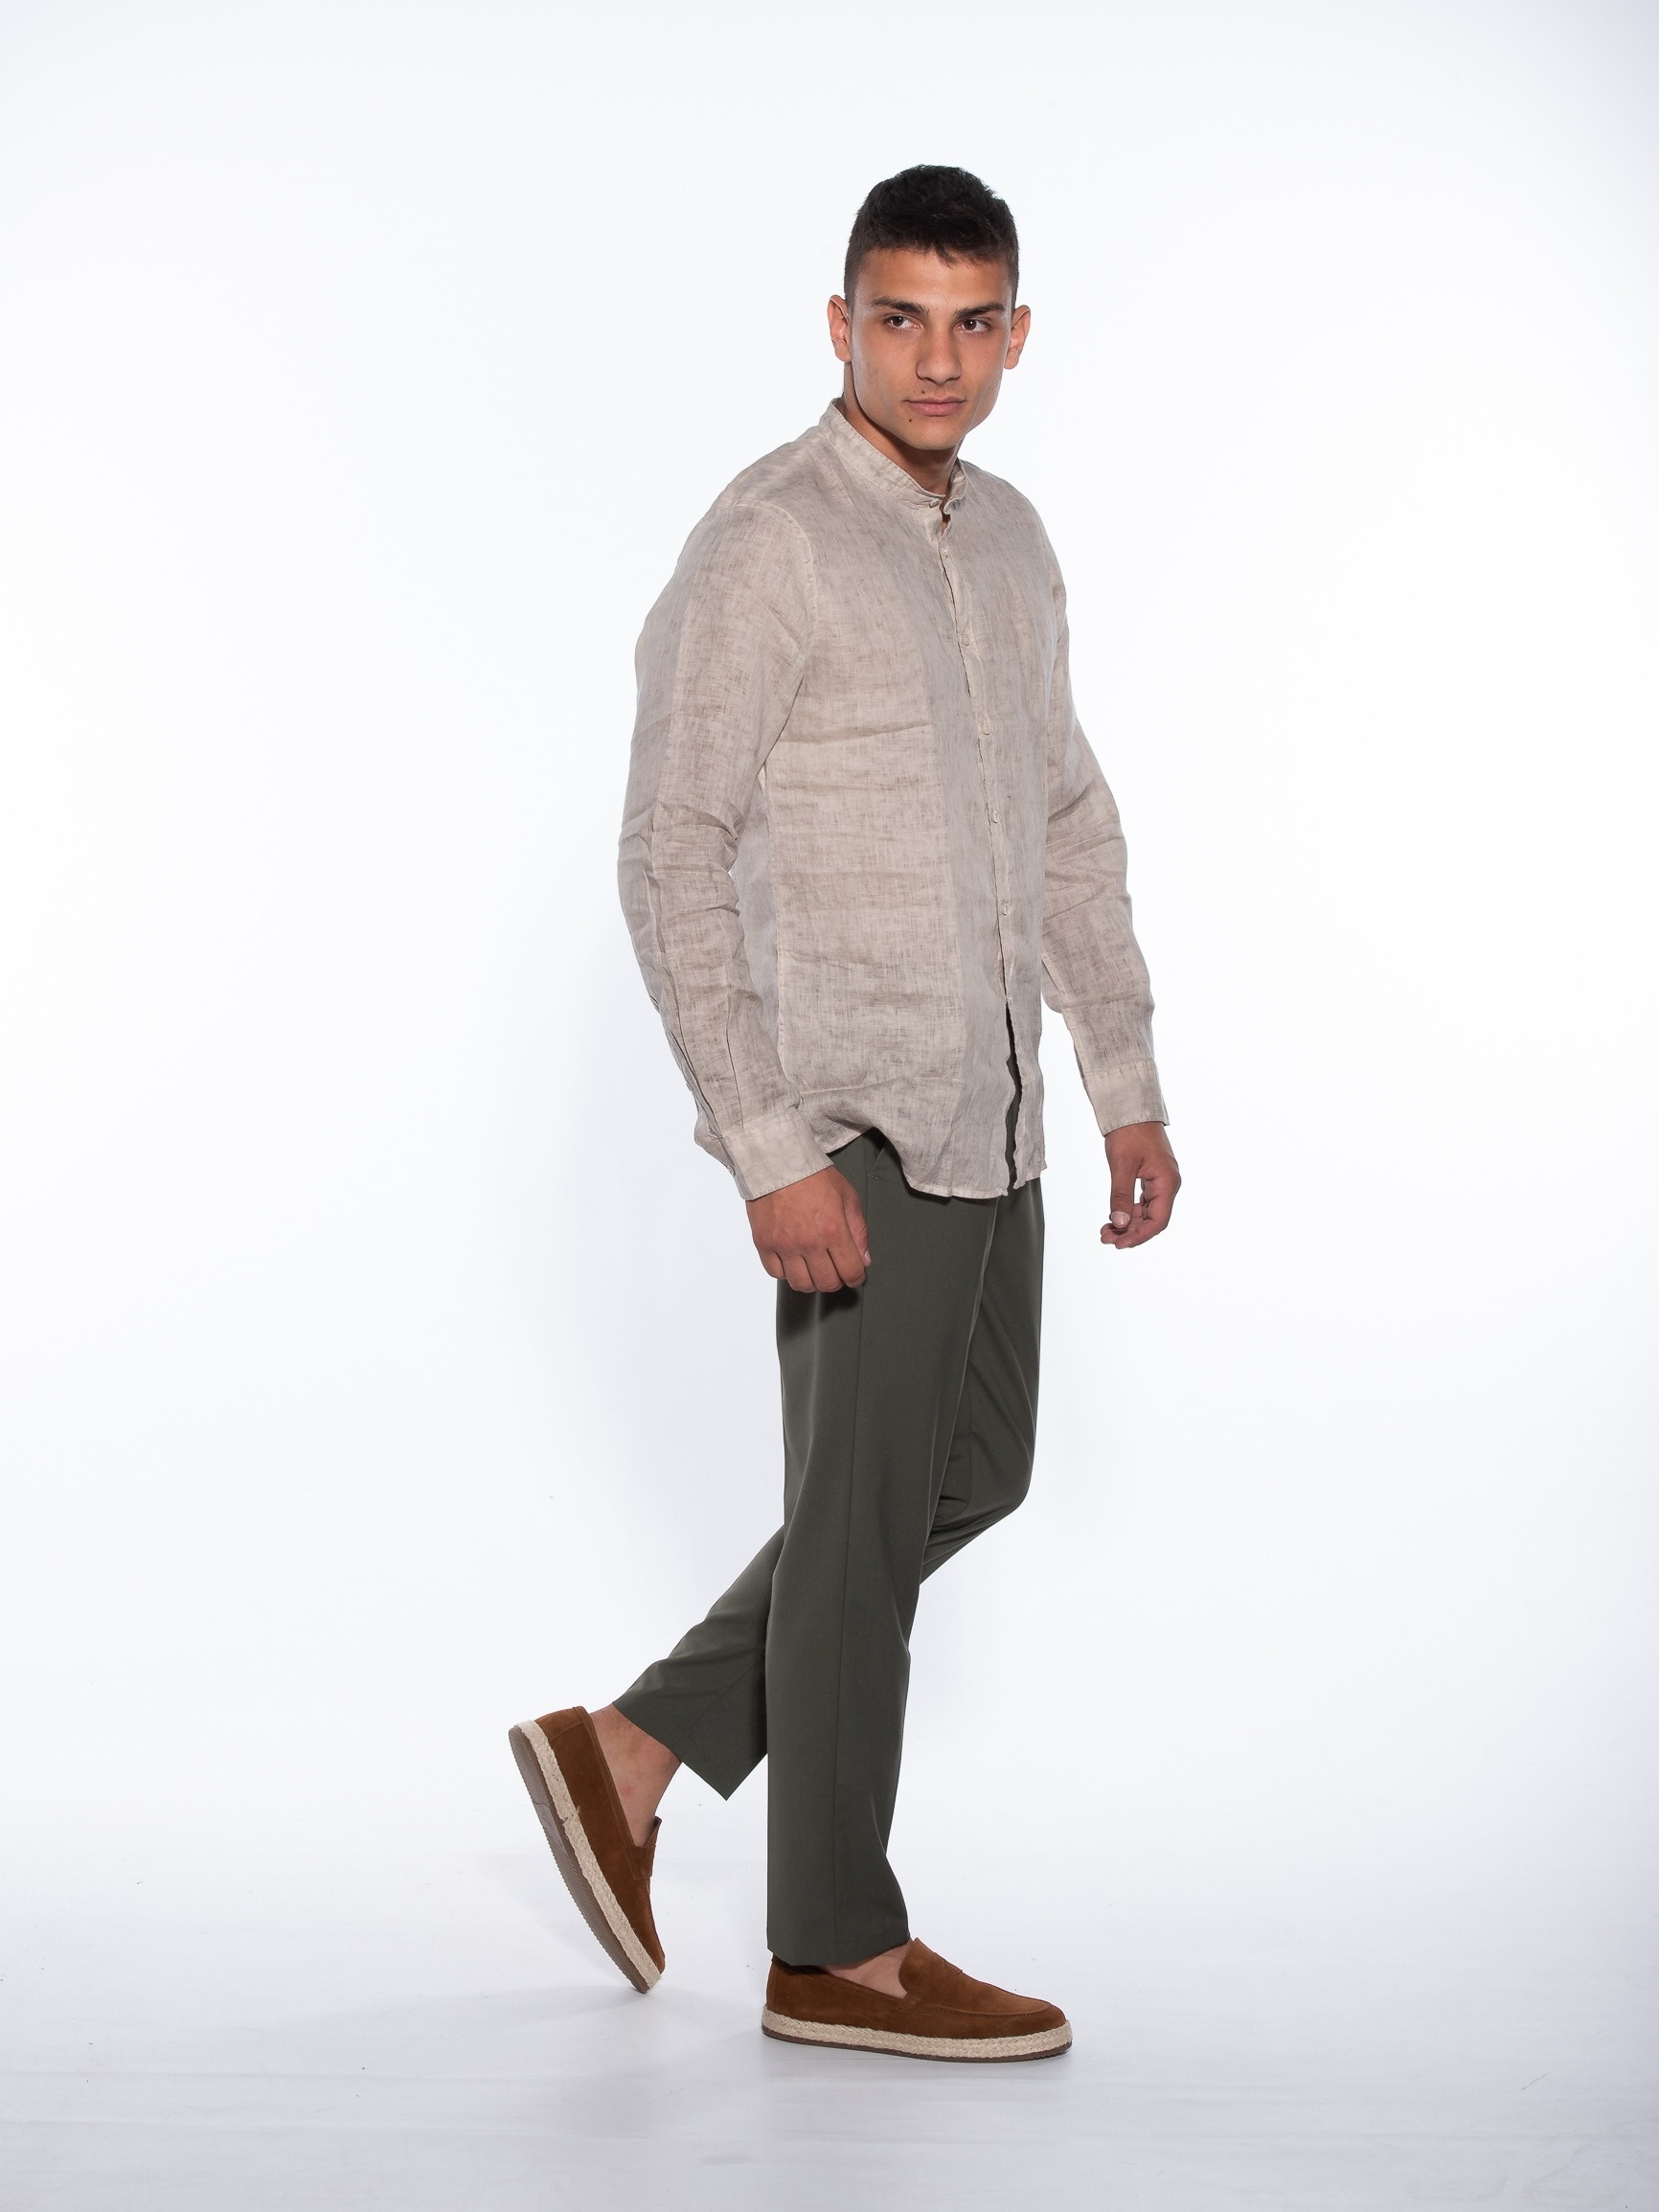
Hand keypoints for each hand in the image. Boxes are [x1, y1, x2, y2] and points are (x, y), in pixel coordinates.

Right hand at [747, 1165, 871, 1291]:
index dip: (857, 1278)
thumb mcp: (848, 1197)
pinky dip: (786, 1271)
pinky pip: (775, 1273)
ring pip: (801, 1284)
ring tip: (813, 1268)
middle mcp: (809, 1242)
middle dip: (836, 1280)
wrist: (778, 1161)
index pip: (850, 1272)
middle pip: (826, 1283)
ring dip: (811, 1280)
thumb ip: (859, 1231)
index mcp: (833, 1230)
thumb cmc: (813, 1175)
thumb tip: (863, 1259)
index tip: (855, 1275)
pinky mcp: (764, 1243)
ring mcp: (784, 1245)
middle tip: (835, 1270)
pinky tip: (792, 1260)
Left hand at [1101, 1123, 1180, 1249]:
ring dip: (1127, 1223)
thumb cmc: (1129, 1133)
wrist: (1131, 1108)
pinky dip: (1128, 1211)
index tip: (1119, 1244)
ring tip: (1105, 1231)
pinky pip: (1142, 1201)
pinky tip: (1113, 1218)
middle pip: (1152, 1219)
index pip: (1157, 1221)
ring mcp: (1160, 1181)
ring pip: (1146, 1212)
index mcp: (1167, 1183)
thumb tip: (1118, 1224)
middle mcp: (1168, 1184)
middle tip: (1105, 1238)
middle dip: (1129, 1231)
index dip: (1139, 1236)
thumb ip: (1120, 1196)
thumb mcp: (1122, 1166)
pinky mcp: (1151, 1177)